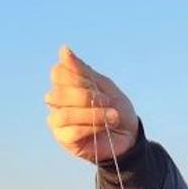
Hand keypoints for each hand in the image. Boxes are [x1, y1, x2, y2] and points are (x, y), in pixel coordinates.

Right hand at [44, 45, 138, 162]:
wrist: (130, 135)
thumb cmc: (116, 108)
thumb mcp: (103, 85)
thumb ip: (82, 70)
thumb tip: (63, 49)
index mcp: (65, 85)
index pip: (58, 73)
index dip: (78, 78)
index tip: (98, 86)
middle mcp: (57, 102)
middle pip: (59, 93)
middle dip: (87, 97)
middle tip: (109, 102)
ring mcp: (58, 121)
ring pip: (65, 114)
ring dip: (92, 114)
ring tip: (112, 116)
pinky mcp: (65, 139)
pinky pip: (72, 131)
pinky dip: (91, 127)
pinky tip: (104, 127)